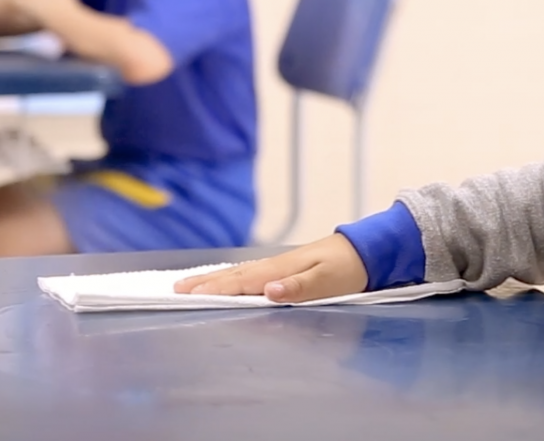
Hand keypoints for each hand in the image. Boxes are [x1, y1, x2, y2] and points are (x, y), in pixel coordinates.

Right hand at [175, 234, 368, 302]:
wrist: (367, 251)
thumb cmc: (349, 268)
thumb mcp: (328, 280)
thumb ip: (299, 287)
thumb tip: (268, 291)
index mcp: (281, 270)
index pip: (242, 281)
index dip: (215, 288)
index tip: (189, 293)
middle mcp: (275, 266)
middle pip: (233, 275)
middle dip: (204, 282)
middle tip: (175, 288)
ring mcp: (278, 266)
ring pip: (238, 273)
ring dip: (213, 279)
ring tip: (189, 284)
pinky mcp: (284, 269)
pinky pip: (249, 274)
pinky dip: (231, 277)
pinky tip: (225, 280)